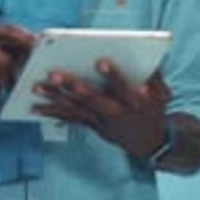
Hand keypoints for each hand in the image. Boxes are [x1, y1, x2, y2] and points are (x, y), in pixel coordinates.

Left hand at [31, 60, 171, 158]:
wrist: (149, 142)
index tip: (101, 61)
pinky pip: (71, 119)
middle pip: (92, 100)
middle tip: (55, 74)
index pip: (124, 88)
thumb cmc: (154, 110)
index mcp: (136, 103)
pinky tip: (35, 108)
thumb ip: (155, 76)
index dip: (113, 76)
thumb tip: (147, 57)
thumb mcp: (163, 93)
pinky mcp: (92, 126)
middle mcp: (116, 113)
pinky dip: (52, 114)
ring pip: (76, 109)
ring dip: (55, 98)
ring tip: (37, 87)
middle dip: (73, 87)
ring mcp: (102, 122)